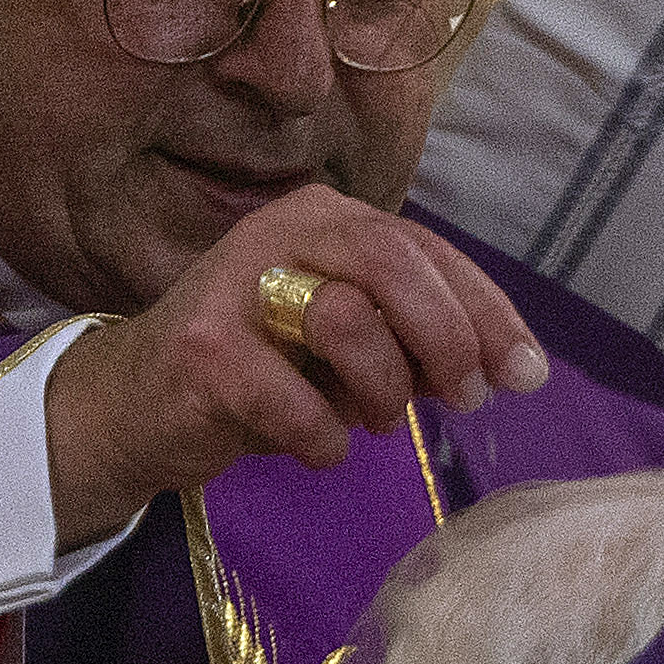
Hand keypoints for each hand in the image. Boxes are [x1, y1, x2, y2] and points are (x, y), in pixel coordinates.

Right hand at [44, 187, 549, 545]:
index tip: (527, 374)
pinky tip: (313, 446)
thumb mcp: (347, 340)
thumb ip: (417, 335)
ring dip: (381, 391)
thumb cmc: (259, 370)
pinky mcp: (202, 354)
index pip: (427, 250)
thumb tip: (510, 367)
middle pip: (393, 263)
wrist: (136, 409)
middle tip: (462, 398)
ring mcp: (233, 288)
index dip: (488, 311)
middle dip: (446, 337)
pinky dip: (323, 441)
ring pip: (349, 321)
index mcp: (325, 217)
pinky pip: (297, 404)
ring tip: (369, 421)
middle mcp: (278, 232)